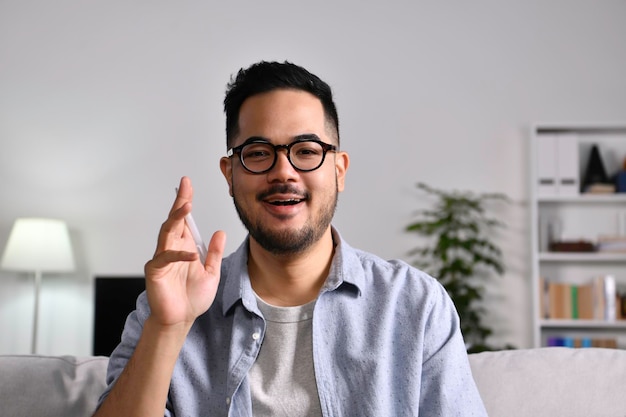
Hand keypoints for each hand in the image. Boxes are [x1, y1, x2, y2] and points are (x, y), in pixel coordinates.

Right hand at [144, 176, 225, 328]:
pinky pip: (166, 258)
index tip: (188, 184)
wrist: (182, 319)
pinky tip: (192, 254)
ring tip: (187, 205)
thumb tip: (220, 232)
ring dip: (176, 219)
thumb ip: (215, 253)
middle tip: (185, 185)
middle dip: (180, 202)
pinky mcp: (155, 271)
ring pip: (167, 233)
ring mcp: (162, 259)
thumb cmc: (193, 298)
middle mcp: (171, 249)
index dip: (185, 202)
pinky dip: (179, 255)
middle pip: (174, 220)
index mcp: (184, 247)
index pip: (185, 221)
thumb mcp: (211, 273)